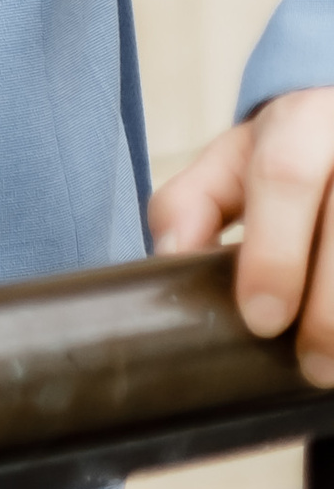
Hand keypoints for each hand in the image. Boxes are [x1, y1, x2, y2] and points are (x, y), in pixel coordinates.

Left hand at [151, 85, 333, 381]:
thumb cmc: (292, 153)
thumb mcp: (235, 161)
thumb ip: (190, 203)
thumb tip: (170, 257)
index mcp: (303, 121)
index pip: (285, 176)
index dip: (273, 253)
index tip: (259, 318)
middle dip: (326, 309)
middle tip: (308, 364)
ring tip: (333, 368)